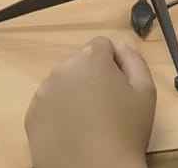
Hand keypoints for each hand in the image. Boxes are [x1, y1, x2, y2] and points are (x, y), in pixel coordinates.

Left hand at [25, 36, 156, 167]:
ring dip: (73, 92)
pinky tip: (72, 131)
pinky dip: (58, 112)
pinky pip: (47, 104)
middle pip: (80, 62)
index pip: (101, 45)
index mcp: (91, 59)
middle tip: (105, 105)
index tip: (119, 86)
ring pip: (62, 82)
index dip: (113, 63)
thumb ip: (134, 59)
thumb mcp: (145, 92)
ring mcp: (43, 93)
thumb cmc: (126, 132)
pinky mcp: (31, 115)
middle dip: (92, 76)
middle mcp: (63, 69)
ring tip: (88, 121)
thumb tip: (121, 46)